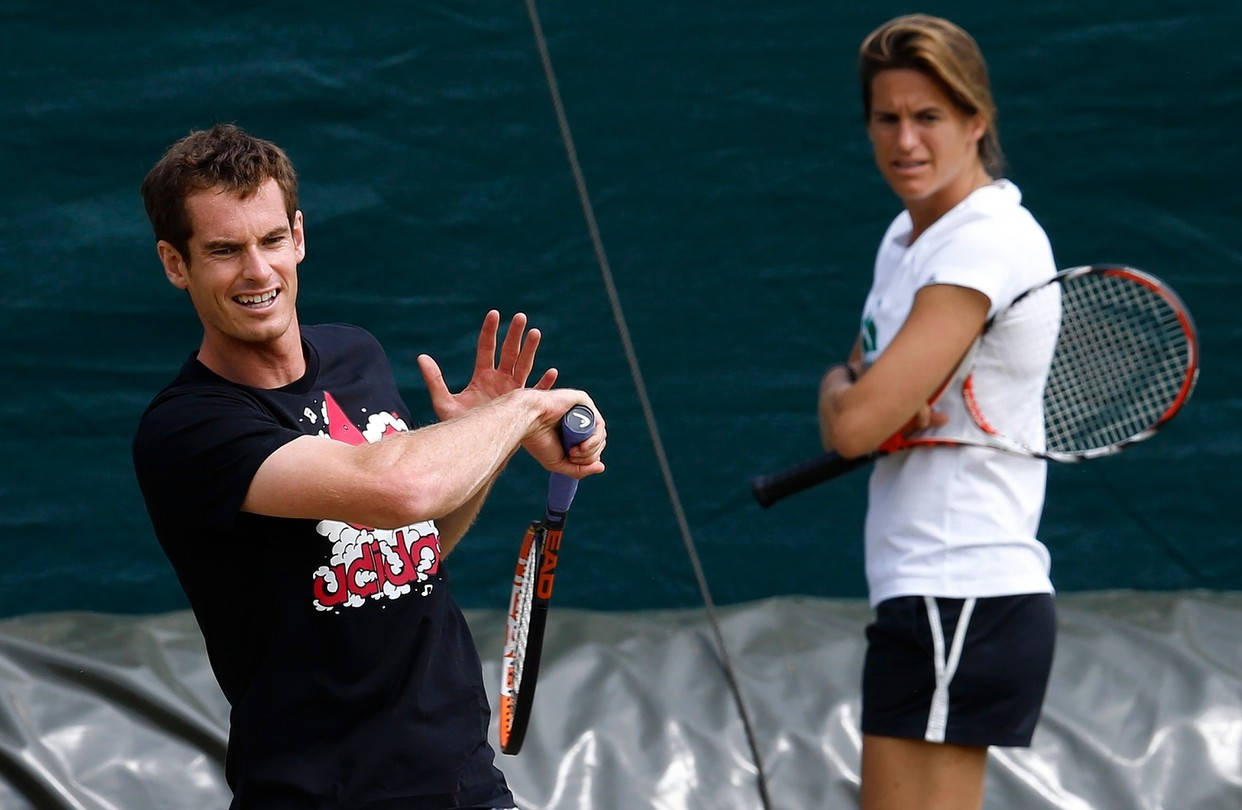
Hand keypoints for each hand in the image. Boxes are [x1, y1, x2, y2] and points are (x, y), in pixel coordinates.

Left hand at [418, 311, 557, 421]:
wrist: (476, 446)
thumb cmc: (460, 427)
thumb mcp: (444, 403)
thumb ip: (435, 380)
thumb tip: (421, 357)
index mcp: (482, 377)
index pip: (486, 348)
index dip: (490, 332)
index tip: (494, 314)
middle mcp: (500, 380)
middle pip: (508, 352)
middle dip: (514, 334)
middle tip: (520, 316)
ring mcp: (513, 391)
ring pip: (524, 365)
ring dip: (530, 350)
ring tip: (535, 332)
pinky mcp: (523, 405)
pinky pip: (536, 392)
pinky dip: (544, 383)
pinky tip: (551, 371)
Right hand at [521, 391, 607, 478]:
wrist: (526, 422)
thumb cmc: (537, 441)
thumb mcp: (559, 463)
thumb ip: (580, 469)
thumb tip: (601, 467)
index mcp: (572, 432)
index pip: (592, 448)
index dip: (588, 458)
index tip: (572, 461)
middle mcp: (578, 420)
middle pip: (598, 442)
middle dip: (589, 456)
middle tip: (572, 456)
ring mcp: (582, 410)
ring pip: (600, 435)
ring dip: (591, 450)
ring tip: (574, 452)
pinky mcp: (584, 402)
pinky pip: (599, 423)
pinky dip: (594, 439)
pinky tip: (582, 446)